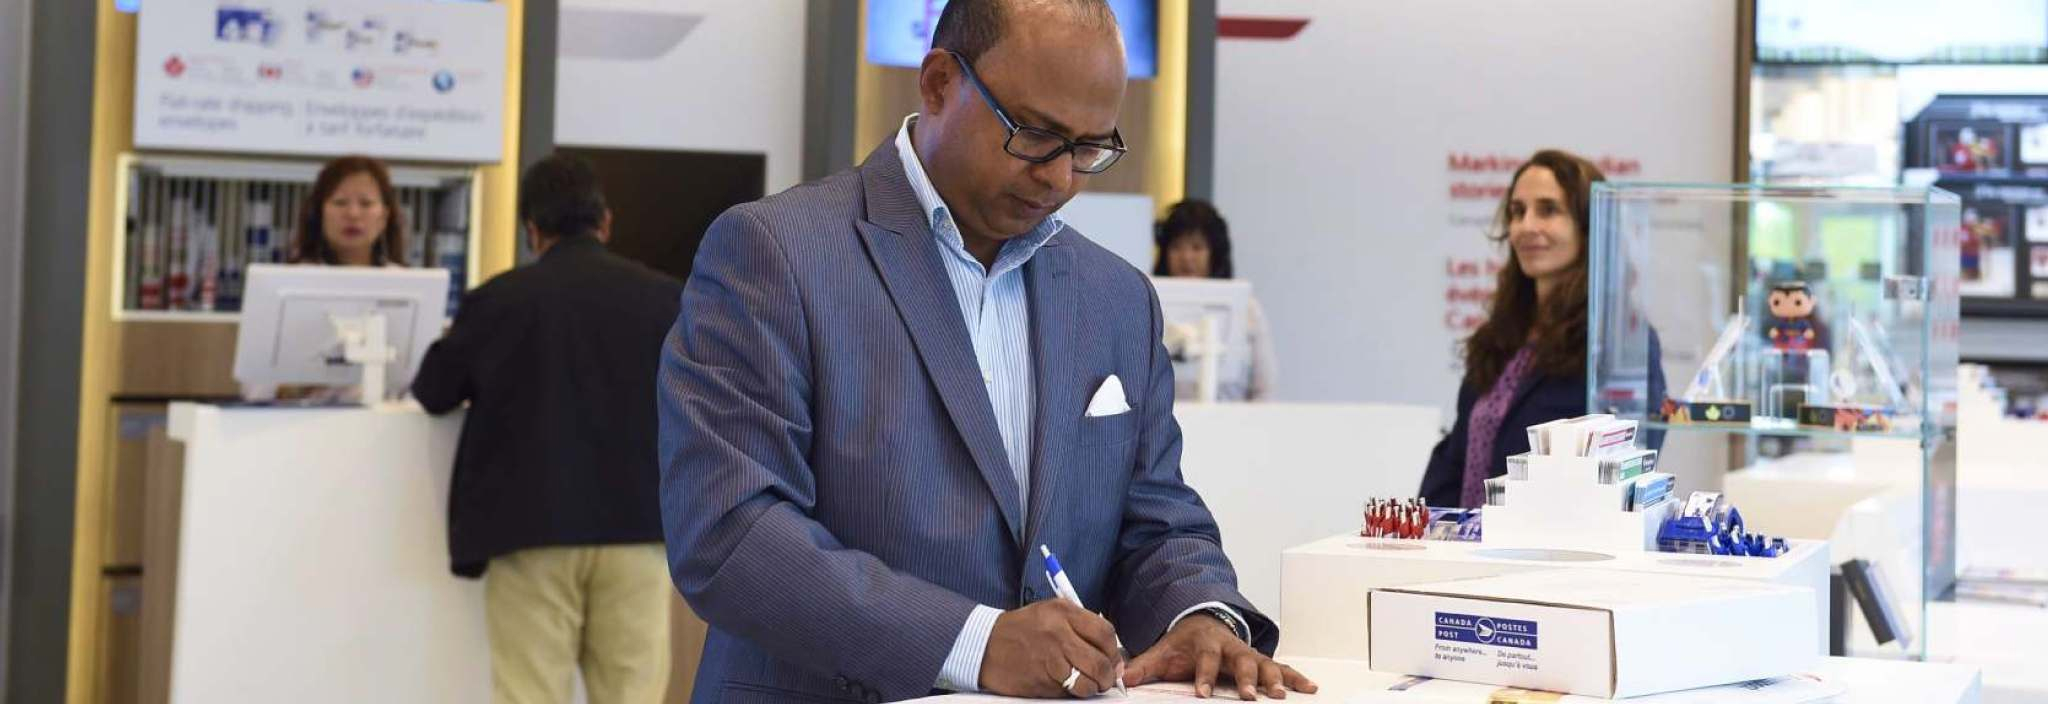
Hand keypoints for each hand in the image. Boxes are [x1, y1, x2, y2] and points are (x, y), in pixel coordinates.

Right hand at [978, 599, 1122, 698]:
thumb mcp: (1050, 612)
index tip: (1113, 660)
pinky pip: (1068, 693)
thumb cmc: (1022, 629)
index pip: (1104, 633)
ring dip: (1092, 688)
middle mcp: (1058, 634)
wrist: (984, 646)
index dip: (1114, 651)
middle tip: (1106, 679)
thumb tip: (1109, 651)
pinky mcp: (1040, 682)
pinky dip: (1072, 694)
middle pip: (1100, 662)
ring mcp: (1048, 660)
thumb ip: (1080, 625)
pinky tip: (1066, 686)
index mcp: (1063, 613)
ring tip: (1089, 685)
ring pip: (1087, 683)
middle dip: (1108, 676)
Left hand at [1125, 614, 1316, 699]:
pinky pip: (1282, 668)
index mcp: (1206, 644)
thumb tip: (1122, 678)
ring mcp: (1249, 654)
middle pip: (1241, 662)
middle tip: (1249, 697)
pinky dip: (1295, 677)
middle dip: (1246, 679)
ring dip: (1273, 680)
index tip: (1202, 693)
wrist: (1203, 621)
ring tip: (1278, 696)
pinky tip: (1310, 687)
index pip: (1205, 660)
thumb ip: (1143, 665)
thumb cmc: (1185, 643)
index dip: (1204, 676)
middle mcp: (1231, 648)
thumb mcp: (1163, 650)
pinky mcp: (1262, 661)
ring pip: (1265, 665)